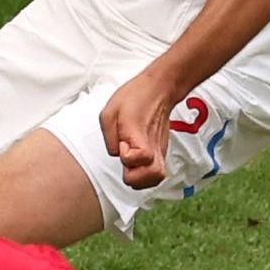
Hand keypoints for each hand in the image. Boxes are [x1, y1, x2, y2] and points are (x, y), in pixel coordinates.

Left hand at [97, 64, 187, 190]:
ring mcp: (159, 150)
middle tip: (125, 162)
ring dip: (141, 179)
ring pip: (157, 178)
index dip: (128, 155)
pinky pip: (156, 173)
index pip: (142, 157)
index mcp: (139, 135)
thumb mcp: (110, 112)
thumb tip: (116, 153)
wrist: (158, 90)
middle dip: (134, 176)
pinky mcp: (160, 152)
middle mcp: (153, 146)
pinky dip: (145, 176)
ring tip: (130, 167)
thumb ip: (109, 137)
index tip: (123, 143)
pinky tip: (135, 165)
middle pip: (154, 176)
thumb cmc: (134, 98)